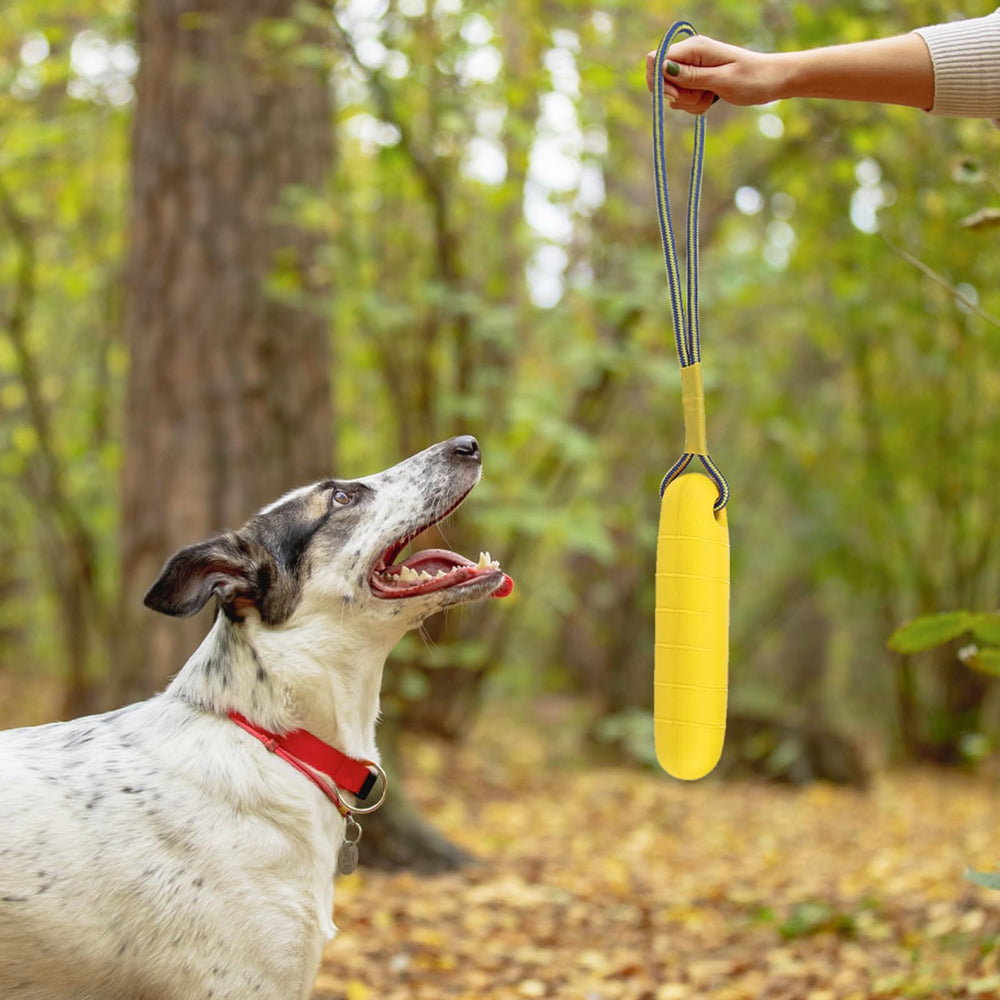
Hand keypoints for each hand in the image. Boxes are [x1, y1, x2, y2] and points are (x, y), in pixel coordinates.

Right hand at [645, 35, 783, 113]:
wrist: (772, 81)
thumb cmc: (752, 78)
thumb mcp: (721, 80)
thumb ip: (691, 76)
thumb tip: (662, 68)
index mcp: (694, 48)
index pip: (655, 60)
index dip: (659, 81)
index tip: (676, 96)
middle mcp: (690, 55)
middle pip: (661, 80)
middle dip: (677, 96)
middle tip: (702, 95)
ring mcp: (693, 68)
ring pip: (673, 93)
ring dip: (689, 102)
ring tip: (712, 97)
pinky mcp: (697, 80)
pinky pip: (684, 99)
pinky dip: (695, 105)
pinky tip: (712, 99)